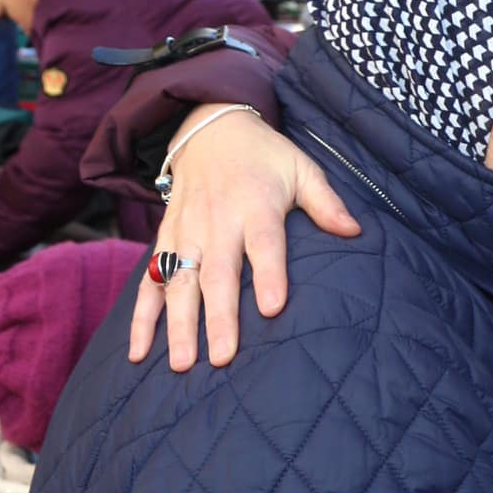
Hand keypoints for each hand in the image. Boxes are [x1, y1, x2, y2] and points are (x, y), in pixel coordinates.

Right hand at [128, 105, 360, 370]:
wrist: (210, 127)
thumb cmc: (264, 157)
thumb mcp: (301, 167)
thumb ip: (326, 202)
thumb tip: (354, 230)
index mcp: (255, 204)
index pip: (264, 243)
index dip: (268, 274)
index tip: (272, 307)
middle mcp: (217, 222)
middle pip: (217, 274)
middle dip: (218, 318)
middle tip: (222, 358)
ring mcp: (186, 233)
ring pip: (178, 283)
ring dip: (178, 325)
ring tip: (181, 364)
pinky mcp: (165, 240)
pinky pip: (148, 281)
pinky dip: (141, 317)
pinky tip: (137, 352)